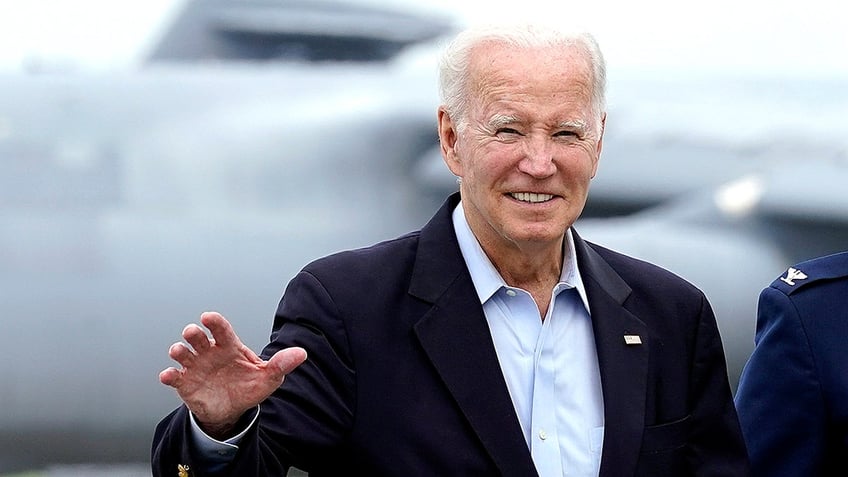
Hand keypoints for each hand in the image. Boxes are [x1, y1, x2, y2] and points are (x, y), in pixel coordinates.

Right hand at [159, 311, 306, 437]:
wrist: (232, 410)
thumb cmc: (249, 386)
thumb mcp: (268, 378)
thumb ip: (281, 364)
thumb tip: (302, 354)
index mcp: (229, 346)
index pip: (222, 329)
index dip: (215, 322)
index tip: (208, 317)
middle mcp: (210, 352)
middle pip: (198, 337)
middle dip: (193, 333)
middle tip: (192, 332)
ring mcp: (195, 366)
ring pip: (182, 353)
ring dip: (179, 350)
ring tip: (179, 352)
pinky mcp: (185, 383)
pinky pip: (174, 377)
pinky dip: (169, 375)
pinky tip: (168, 376)